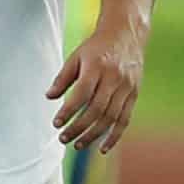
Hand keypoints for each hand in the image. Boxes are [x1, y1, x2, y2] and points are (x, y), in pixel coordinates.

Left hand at [48, 22, 146, 152]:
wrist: (126, 35)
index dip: (69, 111)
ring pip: (111, 117)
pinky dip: (115, 135)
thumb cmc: (96, 48)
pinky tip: (103, 148)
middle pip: (96, 109)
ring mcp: (126, 87)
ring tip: (77, 145)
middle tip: (63, 138)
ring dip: (94, 134)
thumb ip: (63, 78)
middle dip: (79, 127)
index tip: (56, 123)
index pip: (81, 94)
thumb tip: (49, 97)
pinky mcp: (134, 94)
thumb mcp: (76, 57)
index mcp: (97, 67)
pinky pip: (125, 119)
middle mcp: (113, 78)